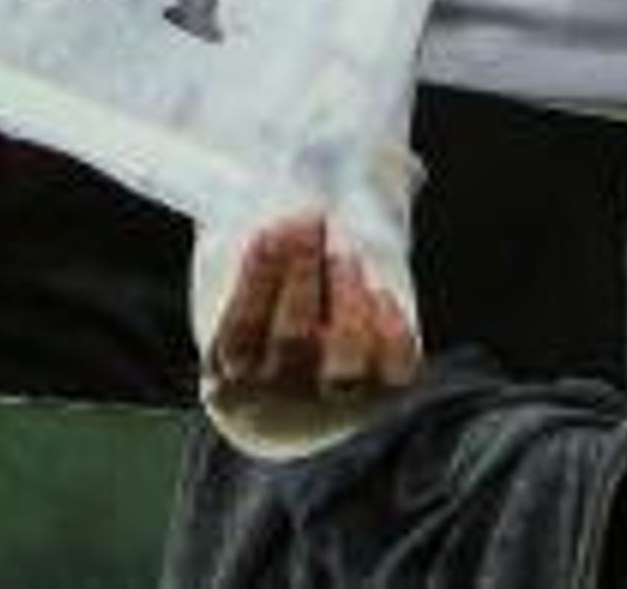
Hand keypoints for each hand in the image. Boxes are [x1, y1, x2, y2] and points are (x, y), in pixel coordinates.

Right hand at [204, 213, 418, 418]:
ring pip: (346, 361)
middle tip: (310, 220)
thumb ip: (250, 284)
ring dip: (346, 300)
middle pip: (293, 340)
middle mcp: (283, 405)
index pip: (242, 332)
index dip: (259, 277)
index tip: (272, 229)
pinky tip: (380, 292)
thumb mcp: (238, 316)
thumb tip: (280, 229)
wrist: (296, 400)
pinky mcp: (381, 400)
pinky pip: (393, 369)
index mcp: (233, 390)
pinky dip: (392, 330)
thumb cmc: (261, 335)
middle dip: (303, 272)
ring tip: (345, 254)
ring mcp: (333, 407)